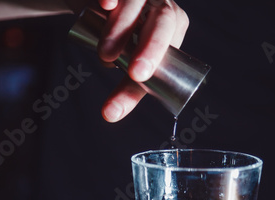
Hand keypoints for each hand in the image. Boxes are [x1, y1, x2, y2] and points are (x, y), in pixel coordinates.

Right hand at [87, 0, 188, 121]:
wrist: (101, 3)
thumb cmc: (122, 36)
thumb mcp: (128, 61)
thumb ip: (127, 86)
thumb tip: (111, 114)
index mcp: (174, 29)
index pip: (169, 47)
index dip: (155, 63)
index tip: (138, 79)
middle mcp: (162, 6)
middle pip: (162, 24)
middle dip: (150, 49)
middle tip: (134, 73)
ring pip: (137, 3)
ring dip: (120, 29)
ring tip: (105, 55)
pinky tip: (106, 5)